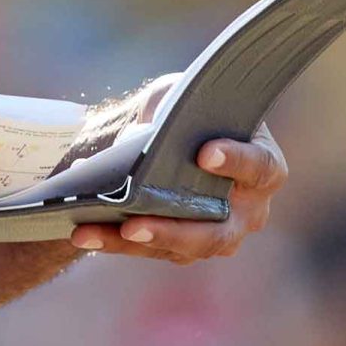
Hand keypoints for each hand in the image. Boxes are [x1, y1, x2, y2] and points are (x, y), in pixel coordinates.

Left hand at [66, 122, 286, 262]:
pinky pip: (150, 249)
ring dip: (130, 241)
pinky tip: (82, 231)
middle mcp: (250, 211)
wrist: (170, 129)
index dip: (235, 161)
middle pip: (217, 232)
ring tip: (88, 230)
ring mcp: (217, 235)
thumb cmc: (189, 108)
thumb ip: (181, 110)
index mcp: (264, 166)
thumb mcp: (187, 96)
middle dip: (172, 230)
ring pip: (179, 249)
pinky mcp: (182, 247)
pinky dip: (113, 240)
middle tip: (134, 223)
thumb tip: (149, 136)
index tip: (204, 153)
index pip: (258, 167)